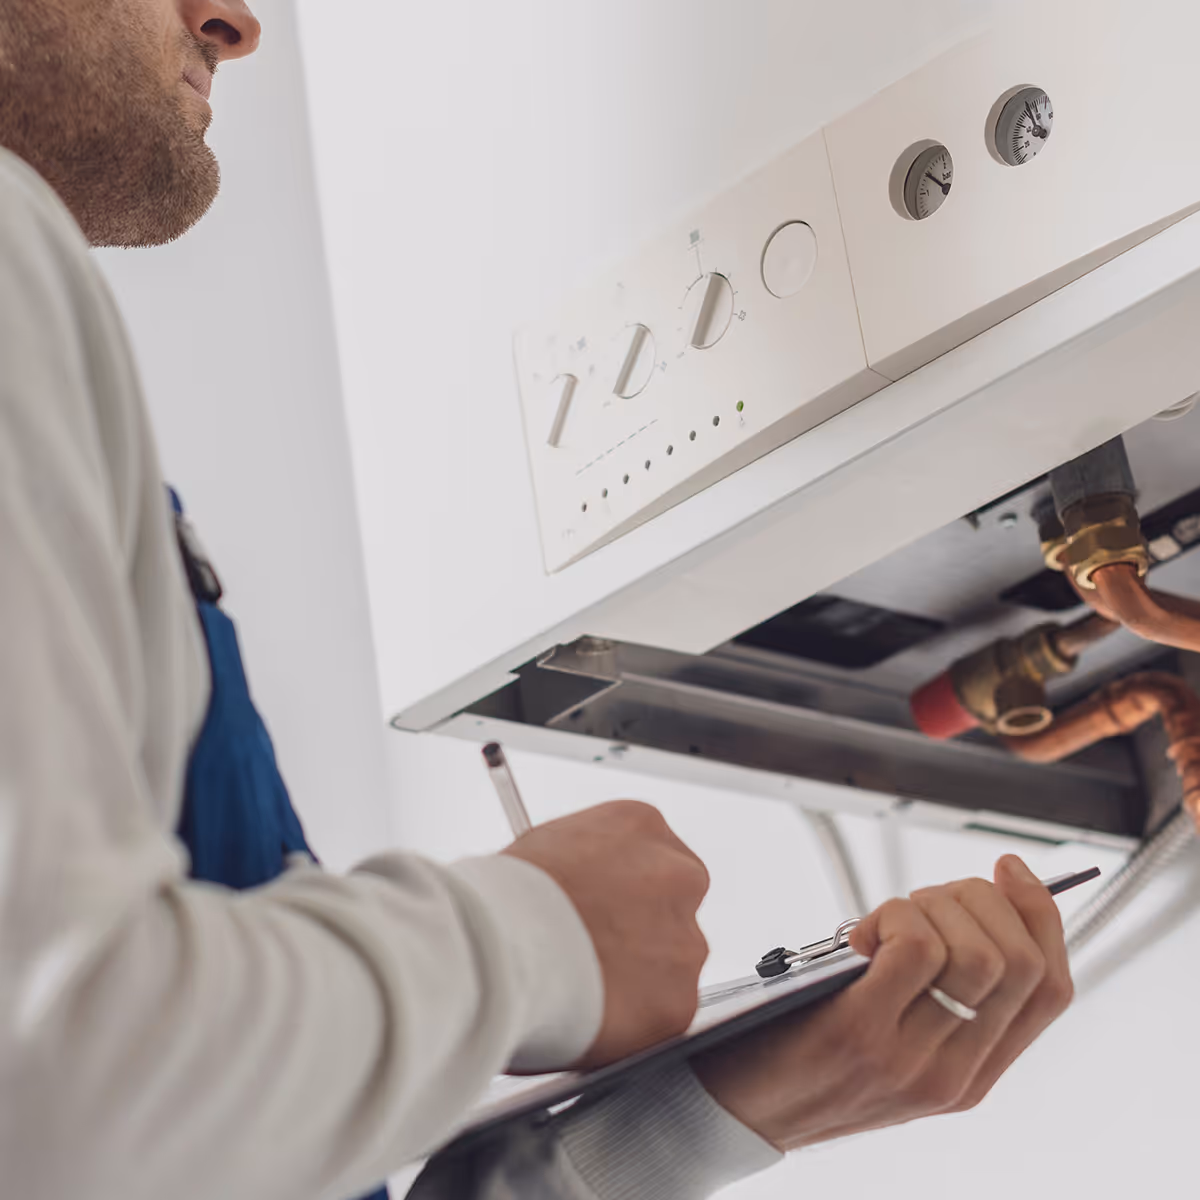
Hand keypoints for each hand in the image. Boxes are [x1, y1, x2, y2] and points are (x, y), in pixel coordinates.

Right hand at [504, 800, 710, 1068]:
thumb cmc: (504, 896)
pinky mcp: (678, 1002)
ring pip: (670, 967)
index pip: (653, 856)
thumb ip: (582, 864)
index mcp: (642, 826)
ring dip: (637, 981)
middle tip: (595, 955)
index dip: (624, 891)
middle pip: (672, 909)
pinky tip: (590, 1017)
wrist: (501, 945)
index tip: (604, 911)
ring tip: (581, 989)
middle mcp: (678, 876)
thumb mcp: (545, 847)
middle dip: (641, 933)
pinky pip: (660, 1017)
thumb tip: (579, 891)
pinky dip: (631, 1025)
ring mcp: (685, 940)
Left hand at [693, 855, 1072, 1149]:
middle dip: (979, 899)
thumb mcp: (895, 1039)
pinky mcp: (861, 1033)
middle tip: (923, 899)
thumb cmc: (806, 1055)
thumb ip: (937, 995)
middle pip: (1021, 961)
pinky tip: (863, 934)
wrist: (736, 1111)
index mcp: (973, 1074)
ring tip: (885, 919)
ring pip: (978, 953)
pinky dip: (895, 916)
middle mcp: (954, 1074)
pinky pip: (914, 950)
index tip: (1007, 869)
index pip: (1050, 988)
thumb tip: (970, 904)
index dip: (1040, 915)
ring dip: (932, 905)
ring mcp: (911, 1059)